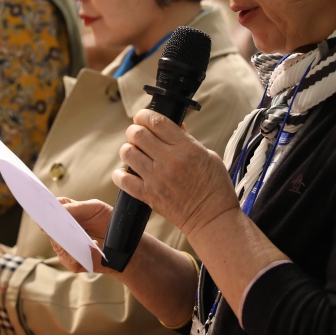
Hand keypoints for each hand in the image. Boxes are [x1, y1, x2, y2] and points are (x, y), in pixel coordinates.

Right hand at [49, 198, 115, 274]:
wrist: (125, 243)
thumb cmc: (110, 222)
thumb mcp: (95, 208)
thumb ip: (76, 207)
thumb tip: (59, 209)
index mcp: (69, 214)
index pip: (54, 209)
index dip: (47, 208)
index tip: (46, 207)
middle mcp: (65, 230)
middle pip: (51, 227)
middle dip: (51, 224)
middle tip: (55, 220)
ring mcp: (68, 246)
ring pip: (56, 243)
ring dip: (65, 239)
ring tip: (75, 234)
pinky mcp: (74, 262)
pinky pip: (67, 259)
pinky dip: (77, 254)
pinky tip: (92, 247)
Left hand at [112, 109, 238, 242]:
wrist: (212, 218)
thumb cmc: (215, 186)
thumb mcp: (209, 155)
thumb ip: (188, 140)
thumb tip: (174, 126)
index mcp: (185, 148)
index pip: (157, 122)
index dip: (145, 115)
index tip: (143, 117)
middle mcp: (168, 161)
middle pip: (137, 134)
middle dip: (135, 130)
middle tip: (139, 135)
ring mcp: (156, 179)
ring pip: (127, 153)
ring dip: (129, 149)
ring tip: (136, 153)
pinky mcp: (148, 196)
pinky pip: (123, 180)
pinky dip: (120, 174)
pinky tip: (127, 173)